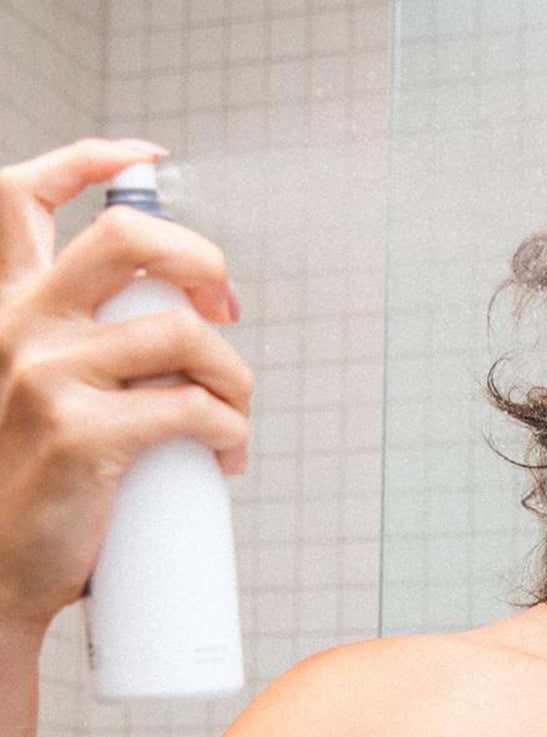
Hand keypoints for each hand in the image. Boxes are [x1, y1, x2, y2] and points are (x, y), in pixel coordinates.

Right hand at [0, 138, 253, 631]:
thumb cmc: (41, 481)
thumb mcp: (45, 391)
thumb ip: (93, 345)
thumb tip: (191, 325)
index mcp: (11, 308)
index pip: (22, 196)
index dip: (89, 157)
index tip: (149, 156)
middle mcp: (20, 326)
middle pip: (129, 237)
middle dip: (202, 259)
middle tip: (227, 309)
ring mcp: (46, 375)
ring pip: (181, 333)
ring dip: (236, 374)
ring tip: (236, 411)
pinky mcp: (81, 433)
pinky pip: (193, 409)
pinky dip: (232, 430)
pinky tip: (229, 454)